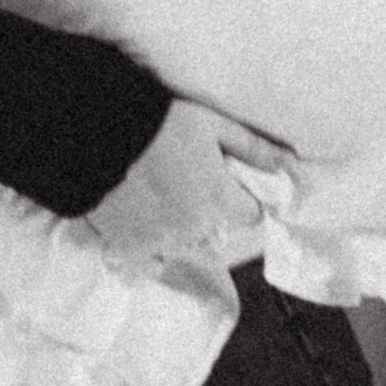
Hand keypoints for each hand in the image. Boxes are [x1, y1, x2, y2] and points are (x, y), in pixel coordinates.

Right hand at [86, 99, 295, 271]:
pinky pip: (151, 262)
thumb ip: (252, 149)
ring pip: (184, 245)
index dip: (238, 196)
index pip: (250, 214)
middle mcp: (195, 229)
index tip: (220, 181)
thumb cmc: (157, 123)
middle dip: (205, 212)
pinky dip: (149, 247)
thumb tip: (289, 166)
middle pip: (215, 231)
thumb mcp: (211, 124)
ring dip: (177, 229)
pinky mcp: (130, 248)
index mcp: (220, 200)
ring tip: (155, 196)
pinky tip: (139, 220)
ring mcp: (161, 242)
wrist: (95, 133)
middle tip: (180, 181)